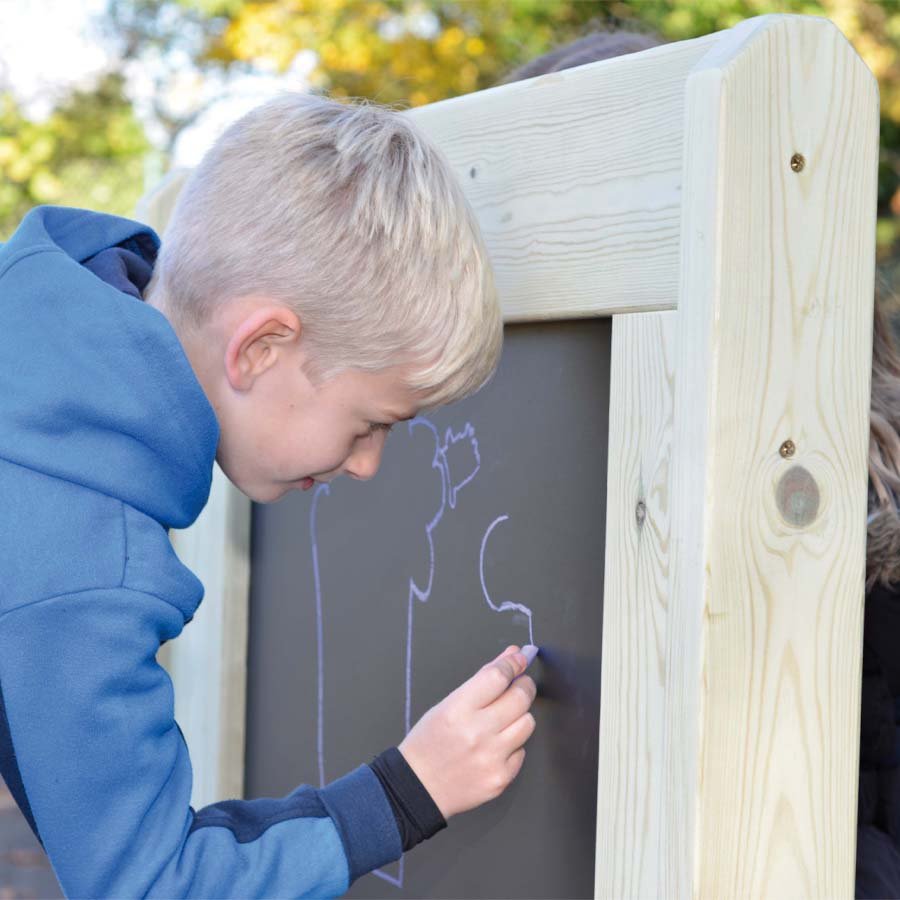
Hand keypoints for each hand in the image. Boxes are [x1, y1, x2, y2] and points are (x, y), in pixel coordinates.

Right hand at [397, 645, 537, 819]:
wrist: (418, 787)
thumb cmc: (429, 742)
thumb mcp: (447, 704)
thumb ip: (483, 679)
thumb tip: (513, 655)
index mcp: (458, 710)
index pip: (497, 677)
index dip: (513, 663)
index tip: (520, 658)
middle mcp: (477, 733)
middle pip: (520, 697)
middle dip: (524, 685)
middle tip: (520, 684)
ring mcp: (491, 757)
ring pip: (528, 722)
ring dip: (520, 715)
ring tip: (504, 718)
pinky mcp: (501, 777)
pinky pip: (522, 750)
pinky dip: (513, 744)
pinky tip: (496, 745)